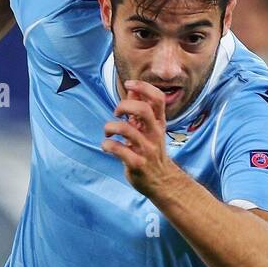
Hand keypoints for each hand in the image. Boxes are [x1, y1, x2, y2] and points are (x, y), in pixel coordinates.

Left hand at [101, 80, 177, 197]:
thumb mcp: (150, 129)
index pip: (158, 98)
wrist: (161, 182)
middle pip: (143, 110)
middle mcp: (154, 134)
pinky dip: (107, 145)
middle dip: (124, 105)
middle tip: (117, 113)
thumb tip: (132, 88)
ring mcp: (146, 150)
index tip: (129, 84)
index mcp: (159, 124)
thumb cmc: (152, 152)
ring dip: (110, 127)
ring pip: (125, 129)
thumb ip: (140, 110)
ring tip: (108, 133)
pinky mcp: (137, 164)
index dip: (143, 86)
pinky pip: (118, 149)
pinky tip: (106, 146)